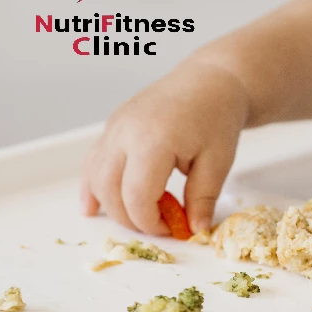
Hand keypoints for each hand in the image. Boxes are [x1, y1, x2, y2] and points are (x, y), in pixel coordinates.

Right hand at [81, 63, 248, 235]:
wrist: (210, 81)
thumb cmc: (217, 116)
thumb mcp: (219, 161)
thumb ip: (203, 198)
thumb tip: (195, 230)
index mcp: (153, 140)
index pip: (136, 197)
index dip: (150, 222)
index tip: (172, 229)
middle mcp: (124, 133)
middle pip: (109, 191)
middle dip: (131, 218)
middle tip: (160, 226)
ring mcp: (114, 128)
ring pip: (95, 178)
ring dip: (112, 206)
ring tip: (140, 217)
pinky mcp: (112, 127)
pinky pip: (92, 162)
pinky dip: (92, 187)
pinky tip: (93, 207)